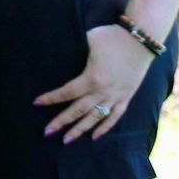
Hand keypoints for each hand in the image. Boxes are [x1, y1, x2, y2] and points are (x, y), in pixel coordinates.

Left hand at [35, 24, 158, 142]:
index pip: (66, 92)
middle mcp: (104, 90)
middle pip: (78, 110)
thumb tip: (58, 49)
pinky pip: (115, 116)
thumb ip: (74, 49)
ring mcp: (116, 95)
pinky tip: (94, 137)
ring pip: (96, 117)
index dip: (50, 98)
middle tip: (47, 132)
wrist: (141, 40)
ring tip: (67, 141)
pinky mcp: (127, 97)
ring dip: (80, 130)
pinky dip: (105, 127)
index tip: (36, 103)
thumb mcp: (88, 40)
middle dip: (61, 122)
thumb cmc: (111, 37)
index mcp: (92, 77)